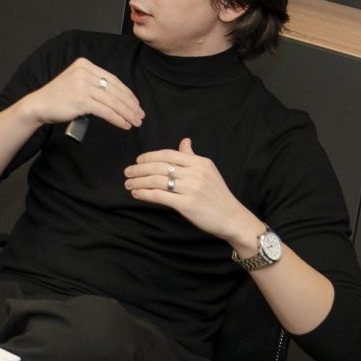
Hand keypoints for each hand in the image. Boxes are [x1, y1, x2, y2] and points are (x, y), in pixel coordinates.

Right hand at [17, 56, 146, 132]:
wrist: (39, 105)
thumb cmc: (58, 97)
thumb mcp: (76, 82)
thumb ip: (94, 85)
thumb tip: (120, 99)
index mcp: (85, 65)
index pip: (113, 79)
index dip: (128, 93)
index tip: (136, 104)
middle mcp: (84, 72)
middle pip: (115, 90)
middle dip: (131, 105)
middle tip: (140, 115)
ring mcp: (82, 85)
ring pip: (113, 101)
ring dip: (127, 114)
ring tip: (135, 122)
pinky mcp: (81, 100)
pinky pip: (106, 111)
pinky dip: (118, 119)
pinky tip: (125, 125)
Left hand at [125, 139, 256, 249]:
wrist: (232, 218)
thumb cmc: (218, 195)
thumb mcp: (208, 171)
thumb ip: (192, 156)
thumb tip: (185, 141)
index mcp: (200, 163)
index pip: (168, 154)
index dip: (149, 156)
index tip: (138, 161)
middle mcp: (195, 173)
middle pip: (159, 166)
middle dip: (139, 169)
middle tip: (127, 172)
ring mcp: (191, 188)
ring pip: (157, 180)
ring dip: (138, 181)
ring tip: (128, 184)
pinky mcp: (187, 204)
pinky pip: (159, 196)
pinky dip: (144, 193)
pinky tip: (137, 193)